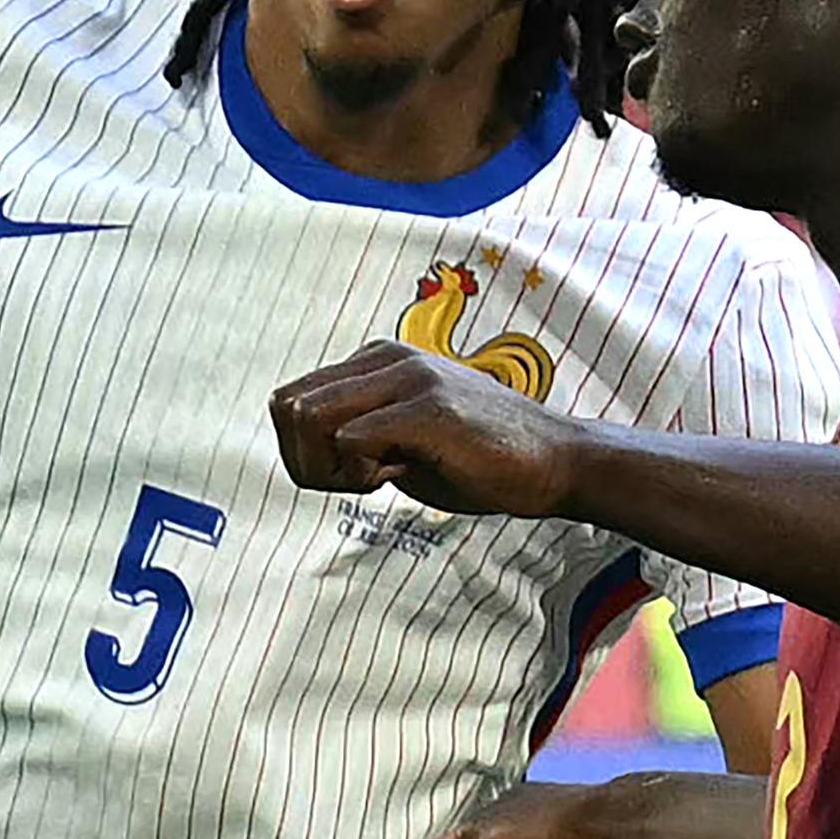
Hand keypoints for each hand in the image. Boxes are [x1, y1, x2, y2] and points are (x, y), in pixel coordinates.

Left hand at [269, 340, 587, 517]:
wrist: (553, 462)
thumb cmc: (479, 457)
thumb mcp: (402, 437)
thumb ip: (356, 430)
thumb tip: (300, 446)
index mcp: (377, 359)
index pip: (289, 400)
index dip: (303, 451)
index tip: (346, 474)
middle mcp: (387, 357)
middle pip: (286, 407)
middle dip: (306, 460)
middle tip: (354, 481)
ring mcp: (408, 378)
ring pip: (307, 417)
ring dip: (328, 466)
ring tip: (374, 477)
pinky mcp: (428, 409)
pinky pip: (350, 440)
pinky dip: (359, 474)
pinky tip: (397, 478)